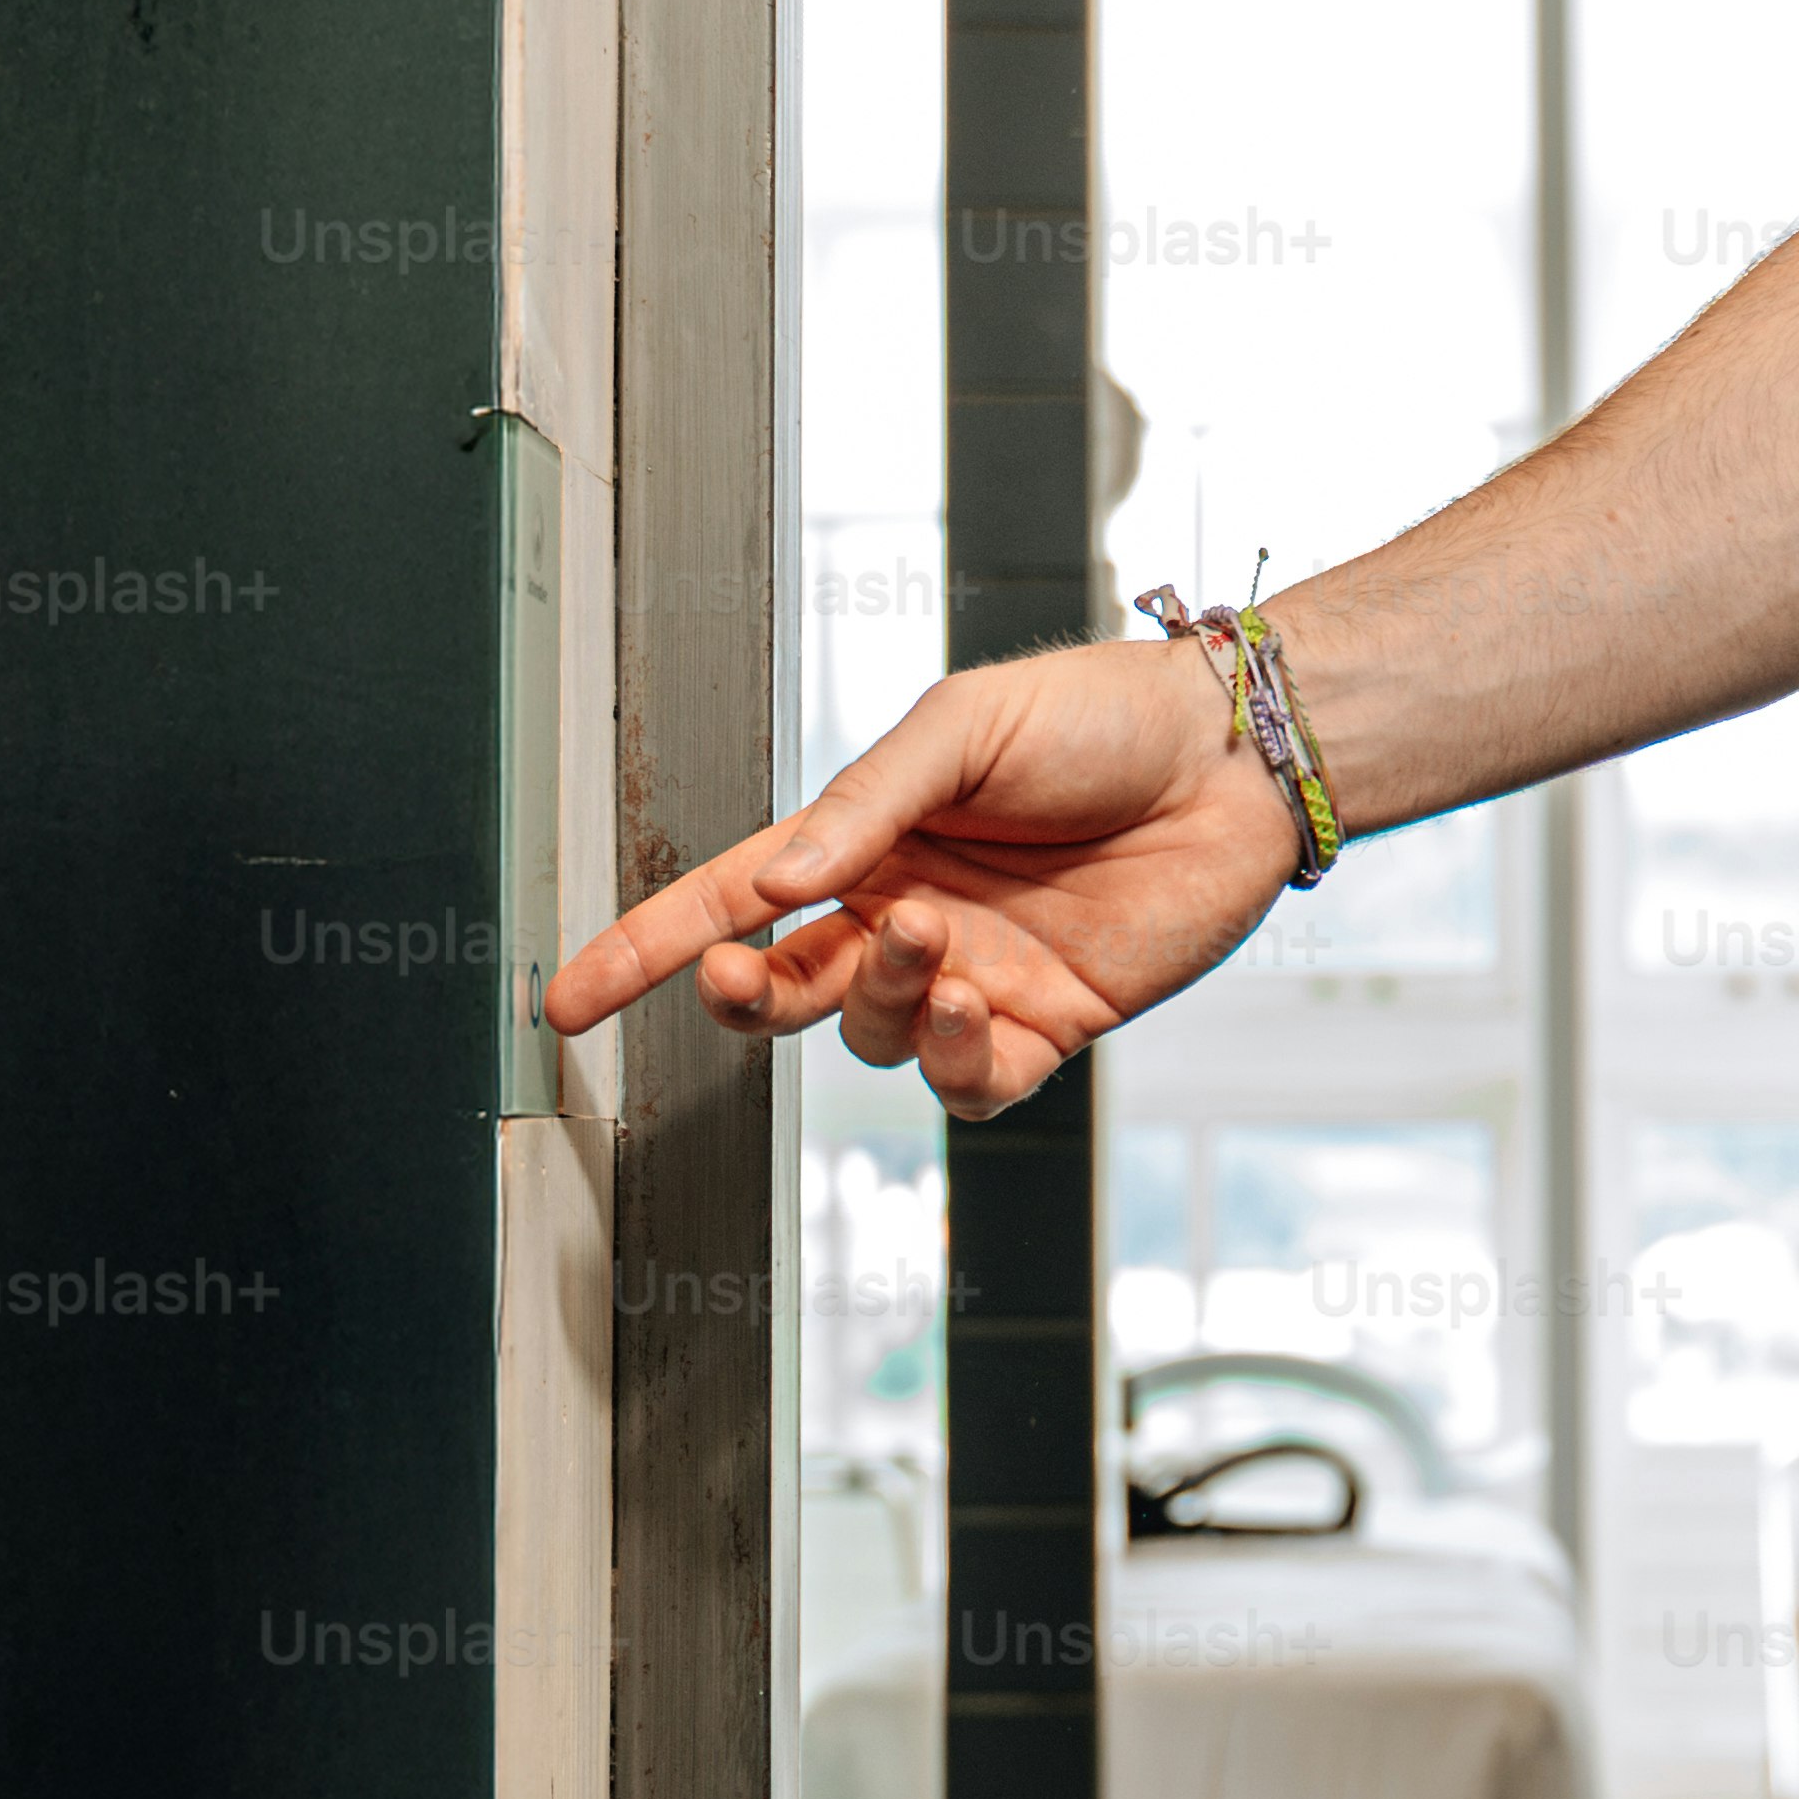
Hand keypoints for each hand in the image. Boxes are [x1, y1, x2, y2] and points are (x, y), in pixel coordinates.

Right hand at [541, 635, 1307, 1115]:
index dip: (642, 951)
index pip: (725, 902)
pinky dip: (952, 1060)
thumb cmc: (1102, 715)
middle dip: (747, 997)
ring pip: (874, 1035)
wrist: (1232, 757)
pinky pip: (968, 1083)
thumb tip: (772, 885)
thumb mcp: (962, 726)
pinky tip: (970, 1004)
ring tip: (933, 937)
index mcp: (865, 839)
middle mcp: (904, 914)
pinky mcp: (1047, 1024)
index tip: (566, 999)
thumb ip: (862, 805)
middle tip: (751, 978)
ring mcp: (973, 977)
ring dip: (881, 997)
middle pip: (786, 991)